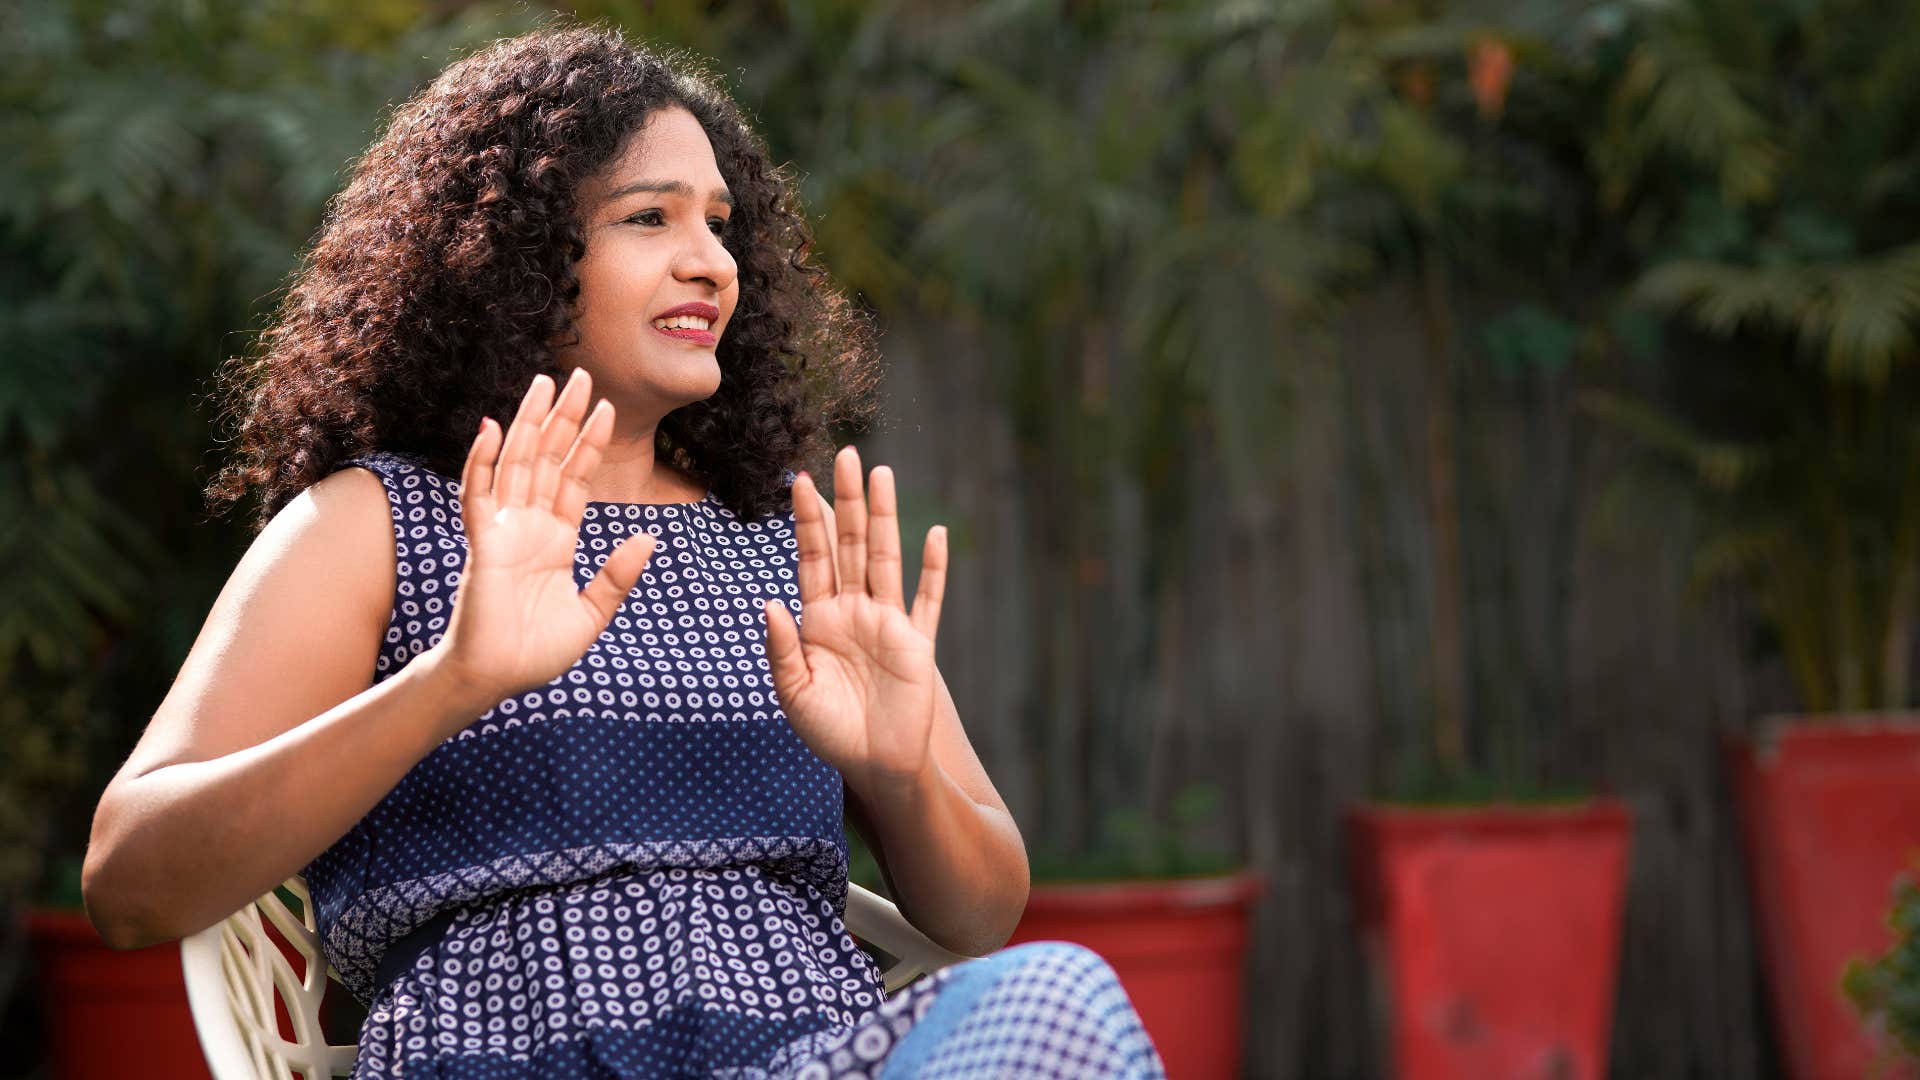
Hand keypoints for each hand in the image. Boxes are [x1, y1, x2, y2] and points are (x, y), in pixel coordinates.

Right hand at [430, 369, 657, 711]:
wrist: (496, 679)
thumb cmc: (536, 652)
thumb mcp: (591, 614)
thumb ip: (616, 577)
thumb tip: (647, 537)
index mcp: (556, 539)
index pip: (575, 479)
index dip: (590, 444)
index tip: (608, 409)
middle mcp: (529, 525)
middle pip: (548, 458)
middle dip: (564, 417)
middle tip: (580, 375)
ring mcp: (504, 529)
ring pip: (517, 463)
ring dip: (529, 422)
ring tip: (545, 382)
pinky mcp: (481, 542)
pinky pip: (478, 494)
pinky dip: (482, 460)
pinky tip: (493, 426)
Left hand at [763, 445, 948, 788]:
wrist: (876, 767)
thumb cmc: (831, 733)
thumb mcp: (794, 693)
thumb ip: (782, 648)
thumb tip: (770, 602)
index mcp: (819, 619)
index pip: (812, 557)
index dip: (806, 520)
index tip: (799, 480)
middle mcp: (854, 611)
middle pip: (850, 543)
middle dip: (847, 500)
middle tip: (845, 454)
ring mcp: (888, 623)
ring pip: (885, 558)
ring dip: (884, 516)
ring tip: (881, 474)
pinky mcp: (918, 644)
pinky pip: (927, 601)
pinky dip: (932, 569)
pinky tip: (935, 535)